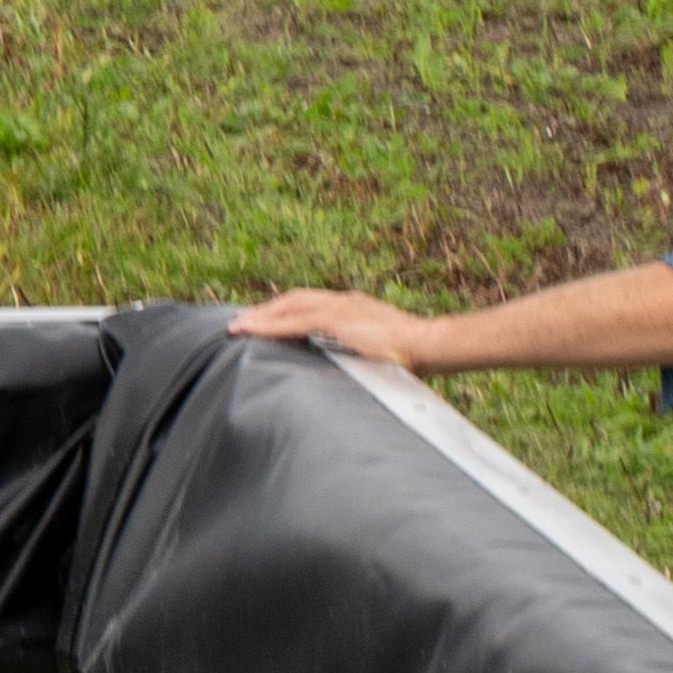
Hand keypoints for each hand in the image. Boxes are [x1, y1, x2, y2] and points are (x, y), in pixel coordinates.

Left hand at [230, 287, 442, 367]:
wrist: (434, 345)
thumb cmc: (414, 356)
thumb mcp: (380, 351)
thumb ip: (360, 354)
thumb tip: (350, 372)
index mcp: (355, 307)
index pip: (311, 304)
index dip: (285, 311)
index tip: (265, 320)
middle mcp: (345, 302)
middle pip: (295, 300)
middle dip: (267, 310)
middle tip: (242, 322)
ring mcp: (342, 308)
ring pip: (291, 307)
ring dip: (262, 317)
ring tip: (239, 327)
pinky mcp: (339, 319)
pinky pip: (296, 321)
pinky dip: (271, 325)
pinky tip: (252, 331)